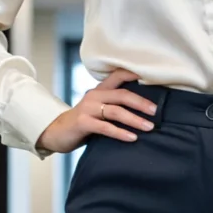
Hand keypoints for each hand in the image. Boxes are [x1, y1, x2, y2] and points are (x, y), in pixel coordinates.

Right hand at [36, 67, 158, 153]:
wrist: (57, 133)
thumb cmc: (83, 123)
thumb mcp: (98, 110)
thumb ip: (113, 107)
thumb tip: (143, 112)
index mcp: (99, 91)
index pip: (117, 76)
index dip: (133, 74)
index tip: (151, 77)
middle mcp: (94, 96)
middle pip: (122, 95)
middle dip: (141, 103)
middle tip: (155, 111)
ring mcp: (88, 109)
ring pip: (116, 111)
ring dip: (135, 119)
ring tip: (149, 127)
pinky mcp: (83, 123)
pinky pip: (106, 127)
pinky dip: (121, 133)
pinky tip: (132, 138)